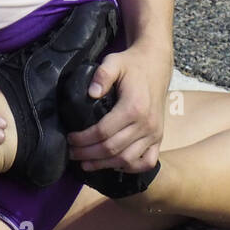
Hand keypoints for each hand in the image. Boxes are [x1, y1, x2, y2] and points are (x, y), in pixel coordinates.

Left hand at [65, 46, 170, 174]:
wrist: (156, 65)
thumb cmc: (131, 65)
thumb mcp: (114, 62)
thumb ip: (102, 75)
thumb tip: (91, 93)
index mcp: (134, 108)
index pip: (103, 132)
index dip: (83, 139)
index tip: (70, 139)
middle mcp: (146, 124)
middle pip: (112, 149)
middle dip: (88, 154)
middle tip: (72, 154)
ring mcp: (154, 133)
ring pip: (127, 160)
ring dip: (104, 165)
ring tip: (86, 163)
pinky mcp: (159, 138)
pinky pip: (147, 161)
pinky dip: (130, 168)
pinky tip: (114, 165)